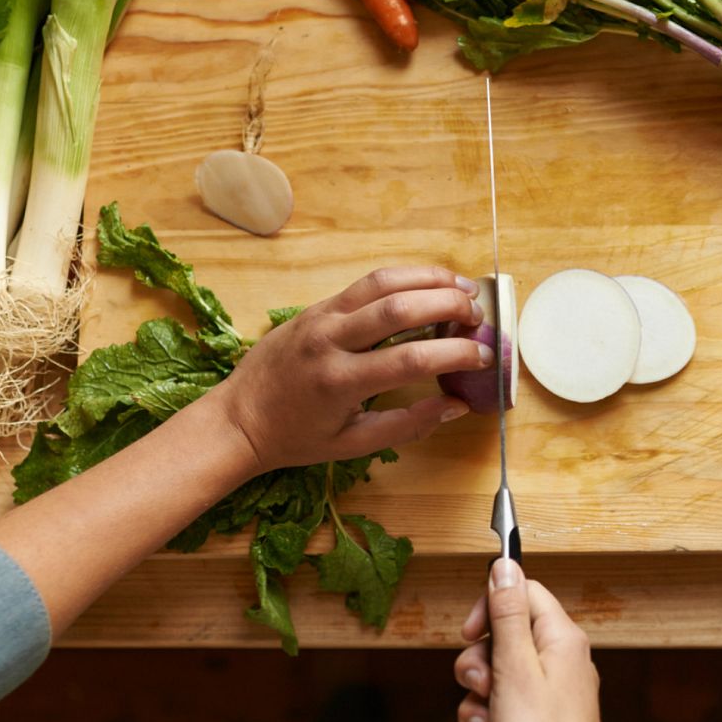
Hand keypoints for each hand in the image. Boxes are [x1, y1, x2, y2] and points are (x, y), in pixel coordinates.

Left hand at [209, 266, 490, 471]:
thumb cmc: (296, 437)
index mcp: (340, 382)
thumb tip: (458, 407)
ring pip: (383, 282)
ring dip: (429, 279)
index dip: (455, 354)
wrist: (238, 418)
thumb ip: (408, 424)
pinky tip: (428, 283)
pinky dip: (403, 278)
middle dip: (448, 304)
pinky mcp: (317, 306)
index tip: (484, 356)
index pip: (411, 359)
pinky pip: (366, 283)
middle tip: (479, 315)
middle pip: (400, 307)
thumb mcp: (353, 444)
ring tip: (464, 287)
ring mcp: (321, 316)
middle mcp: (330, 340)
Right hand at [453, 560, 609, 721]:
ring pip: (497, 674)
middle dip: (479, 664)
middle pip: (504, 635)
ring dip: (480, 700)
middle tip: (484, 687)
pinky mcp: (540, 717)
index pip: (523, 592)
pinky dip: (489, 721)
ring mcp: (551, 690)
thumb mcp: (515, 669)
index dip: (490, 607)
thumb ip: (507, 614)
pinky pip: (502, 703)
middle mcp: (561, 659)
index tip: (471, 632)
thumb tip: (505, 565)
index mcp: (561, 638)